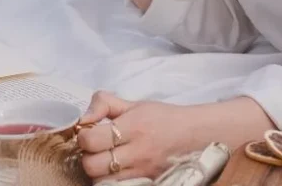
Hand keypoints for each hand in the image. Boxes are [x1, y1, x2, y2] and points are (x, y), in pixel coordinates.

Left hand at [76, 91, 201, 182]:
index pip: (91, 139)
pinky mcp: (148, 183)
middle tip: (96, 150)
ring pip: (102, 182)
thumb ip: (105, 104)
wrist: (198, 136)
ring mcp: (143, 173)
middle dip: (88, 157)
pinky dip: (113, 182)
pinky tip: (116, 173)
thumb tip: (83, 118)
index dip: (84, 136)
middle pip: (93, 165)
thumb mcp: (135, 104)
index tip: (89, 132)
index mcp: (133, 126)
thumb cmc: (164, 119)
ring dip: (99, 172)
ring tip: (106, 162)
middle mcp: (138, 152)